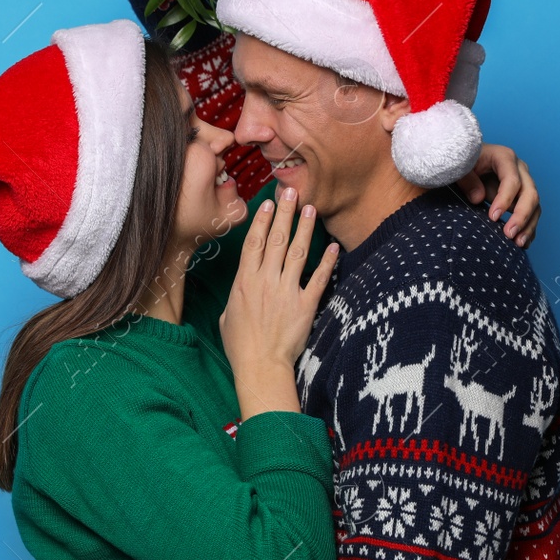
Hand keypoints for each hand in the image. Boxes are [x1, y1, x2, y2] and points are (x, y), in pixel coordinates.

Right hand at [218, 186, 338, 419]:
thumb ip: (235, 296)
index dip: (261, 220)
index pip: (254, 243)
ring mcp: (286, 291)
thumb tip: (241, 288)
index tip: (268, 203)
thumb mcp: (227, 316)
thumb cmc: (240, 346)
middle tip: (291, 192)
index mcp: (243, 282)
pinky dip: (327, 262)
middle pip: (275, 239)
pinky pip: (319, 279)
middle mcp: (265, 281)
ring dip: (304, 229)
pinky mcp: (305, 305)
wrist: (260, 366)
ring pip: (296, 252)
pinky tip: (333, 246)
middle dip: (284, 213)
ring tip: (310, 209)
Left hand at [455, 143, 540, 246]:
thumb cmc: (463, 162)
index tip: (492, 217)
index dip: (505, 199)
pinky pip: (531, 213)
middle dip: (521, 216)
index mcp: (504, 157)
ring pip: (534, 205)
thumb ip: (466, 180)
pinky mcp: (521, 197)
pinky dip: (528, 228)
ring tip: (518, 243)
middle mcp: (519, 169)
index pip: (512, 180)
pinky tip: (523, 243)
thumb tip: (479, 198)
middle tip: (508, 234)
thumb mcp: (459, 167)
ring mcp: (523, 183)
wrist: (467, 162)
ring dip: (528, 226)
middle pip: (529, 193)